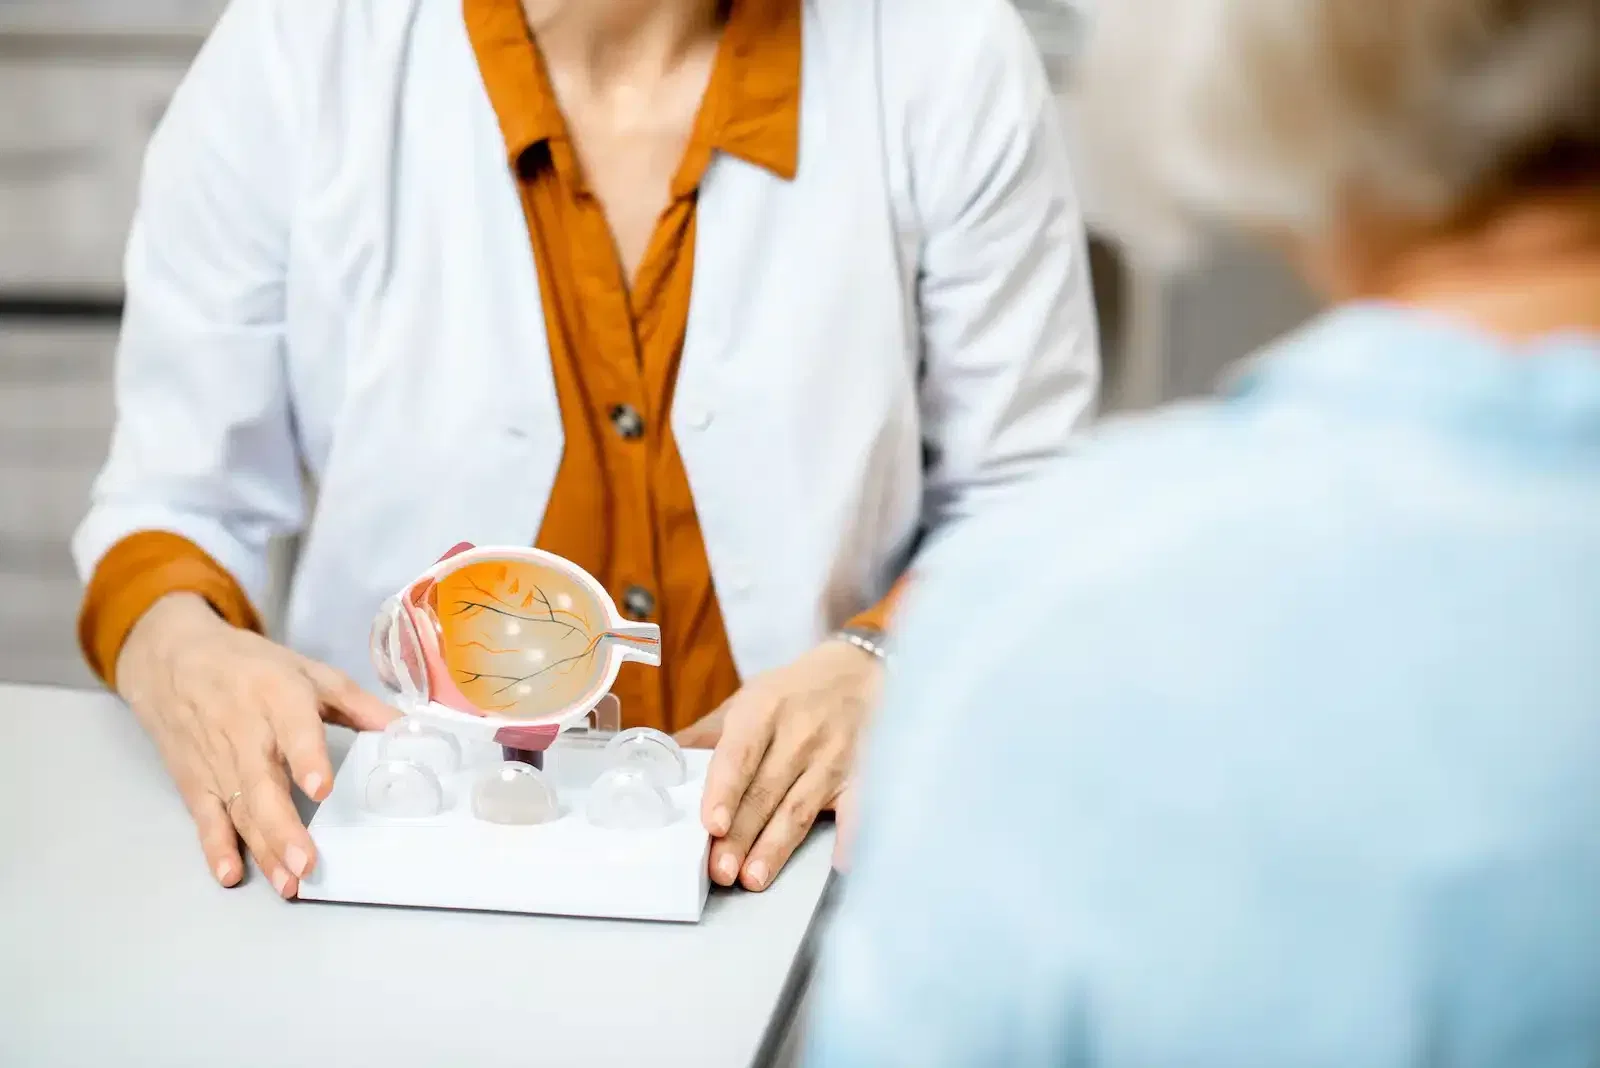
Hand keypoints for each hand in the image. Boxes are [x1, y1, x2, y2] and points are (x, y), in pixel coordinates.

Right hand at [116, 593, 396, 897]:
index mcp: (278, 695)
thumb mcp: (308, 672)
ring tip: (289, 883)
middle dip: (283, 827)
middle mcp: (244, 730)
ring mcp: (216, 760)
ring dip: (262, 848)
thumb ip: (358, 704)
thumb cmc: (252, 666)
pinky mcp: (194, 780)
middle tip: (307, 864)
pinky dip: (215, 847)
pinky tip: (230, 874)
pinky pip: (205, 818)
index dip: (305, 757)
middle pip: (263, 783)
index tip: (320, 788)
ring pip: (240, 809)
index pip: (293, 727)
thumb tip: (407, 729)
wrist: (171, 657)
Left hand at [679, 640, 880, 891]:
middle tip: (720, 870)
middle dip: (741, 835)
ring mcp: (833, 757)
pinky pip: (857, 810)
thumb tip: (661, 758)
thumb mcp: (748, 699)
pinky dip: (849, 836)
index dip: (725, 792)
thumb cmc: (792, 693)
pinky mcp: (861, 775)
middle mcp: (800, 733)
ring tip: (753, 877)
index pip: (740, 755)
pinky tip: (839, 863)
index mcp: (764, 709)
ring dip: (776, 847)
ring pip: (799, 809)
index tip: (712, 824)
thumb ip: (708, 734)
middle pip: (765, 792)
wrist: (858, 671)